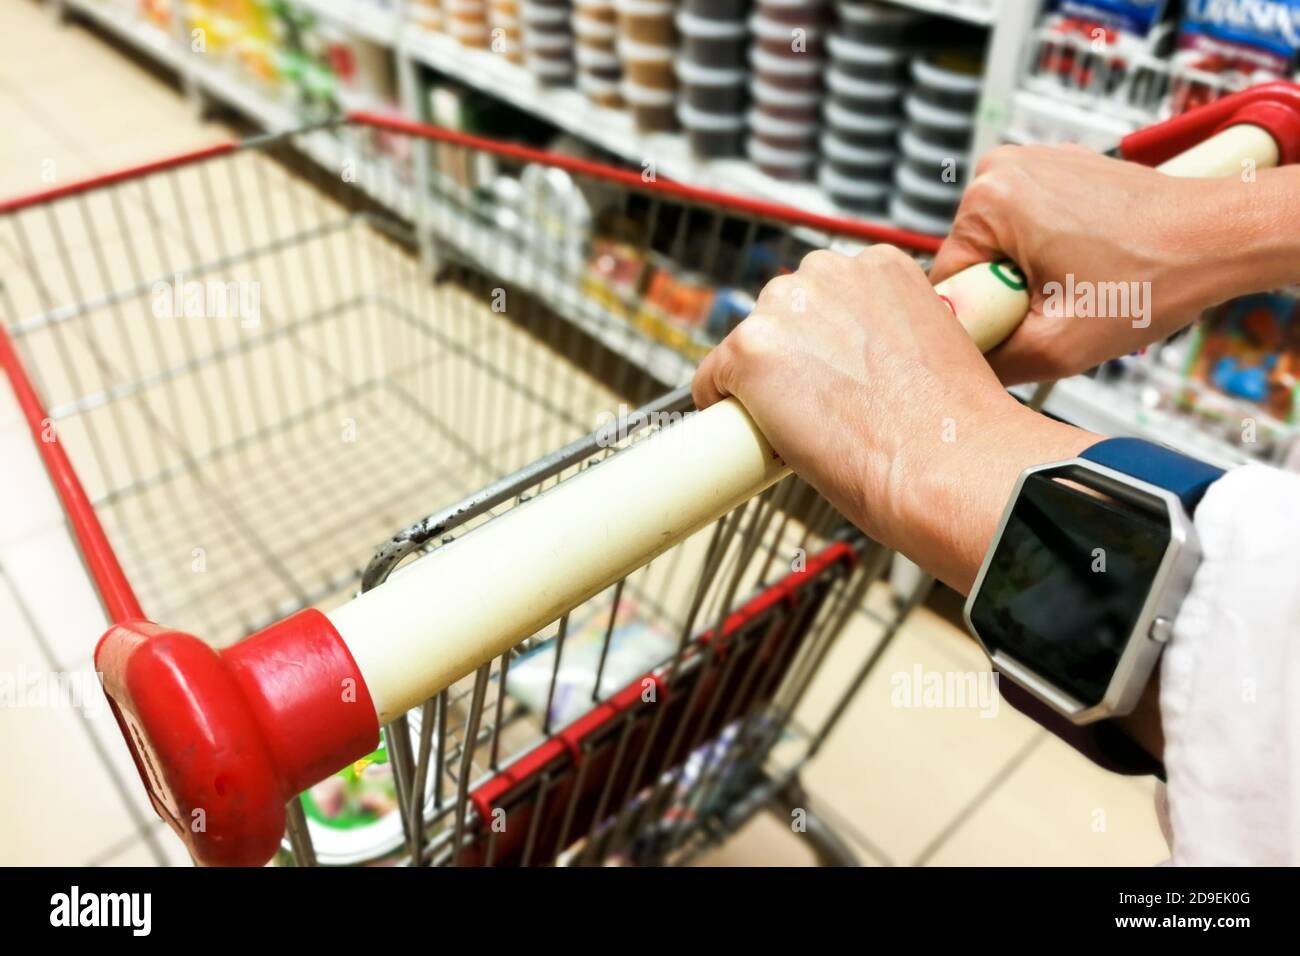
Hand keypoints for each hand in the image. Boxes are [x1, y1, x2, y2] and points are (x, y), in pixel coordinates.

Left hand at [692, 245, 1095, 591]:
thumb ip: (890, 338)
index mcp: (881, 265)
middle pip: (782, 313)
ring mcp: (784, 310)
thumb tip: (860, 367)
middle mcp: (829, 272)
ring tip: (799, 427)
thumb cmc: (952, 427)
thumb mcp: (935, 349)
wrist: (945, 463)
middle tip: (818, 407)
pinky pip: (711, 380)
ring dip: (760, 382)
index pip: (826, 296)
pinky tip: (752, 434)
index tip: (833, 375)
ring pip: (748, 346)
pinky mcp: (749, 351)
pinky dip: (722, 406)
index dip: (825, 342)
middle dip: (791, 356)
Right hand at [930, 144, 1255, 384]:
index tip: (1027, 325)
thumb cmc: (1154, 278)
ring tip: (1078, 285)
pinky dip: (1048, 254)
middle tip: (1060, 309)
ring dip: (1028, 277)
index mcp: (988, 201)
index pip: (946, 283)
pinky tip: (1088, 265)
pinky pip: (1026, 227)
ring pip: (999, 248)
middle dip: (1006, 296)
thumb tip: (955, 367)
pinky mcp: (1057, 169)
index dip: (980, 319)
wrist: (1221, 238)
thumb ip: (992, 362)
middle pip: (972, 262)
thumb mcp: (1058, 346)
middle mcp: (1002, 170)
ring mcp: (1031, 163)